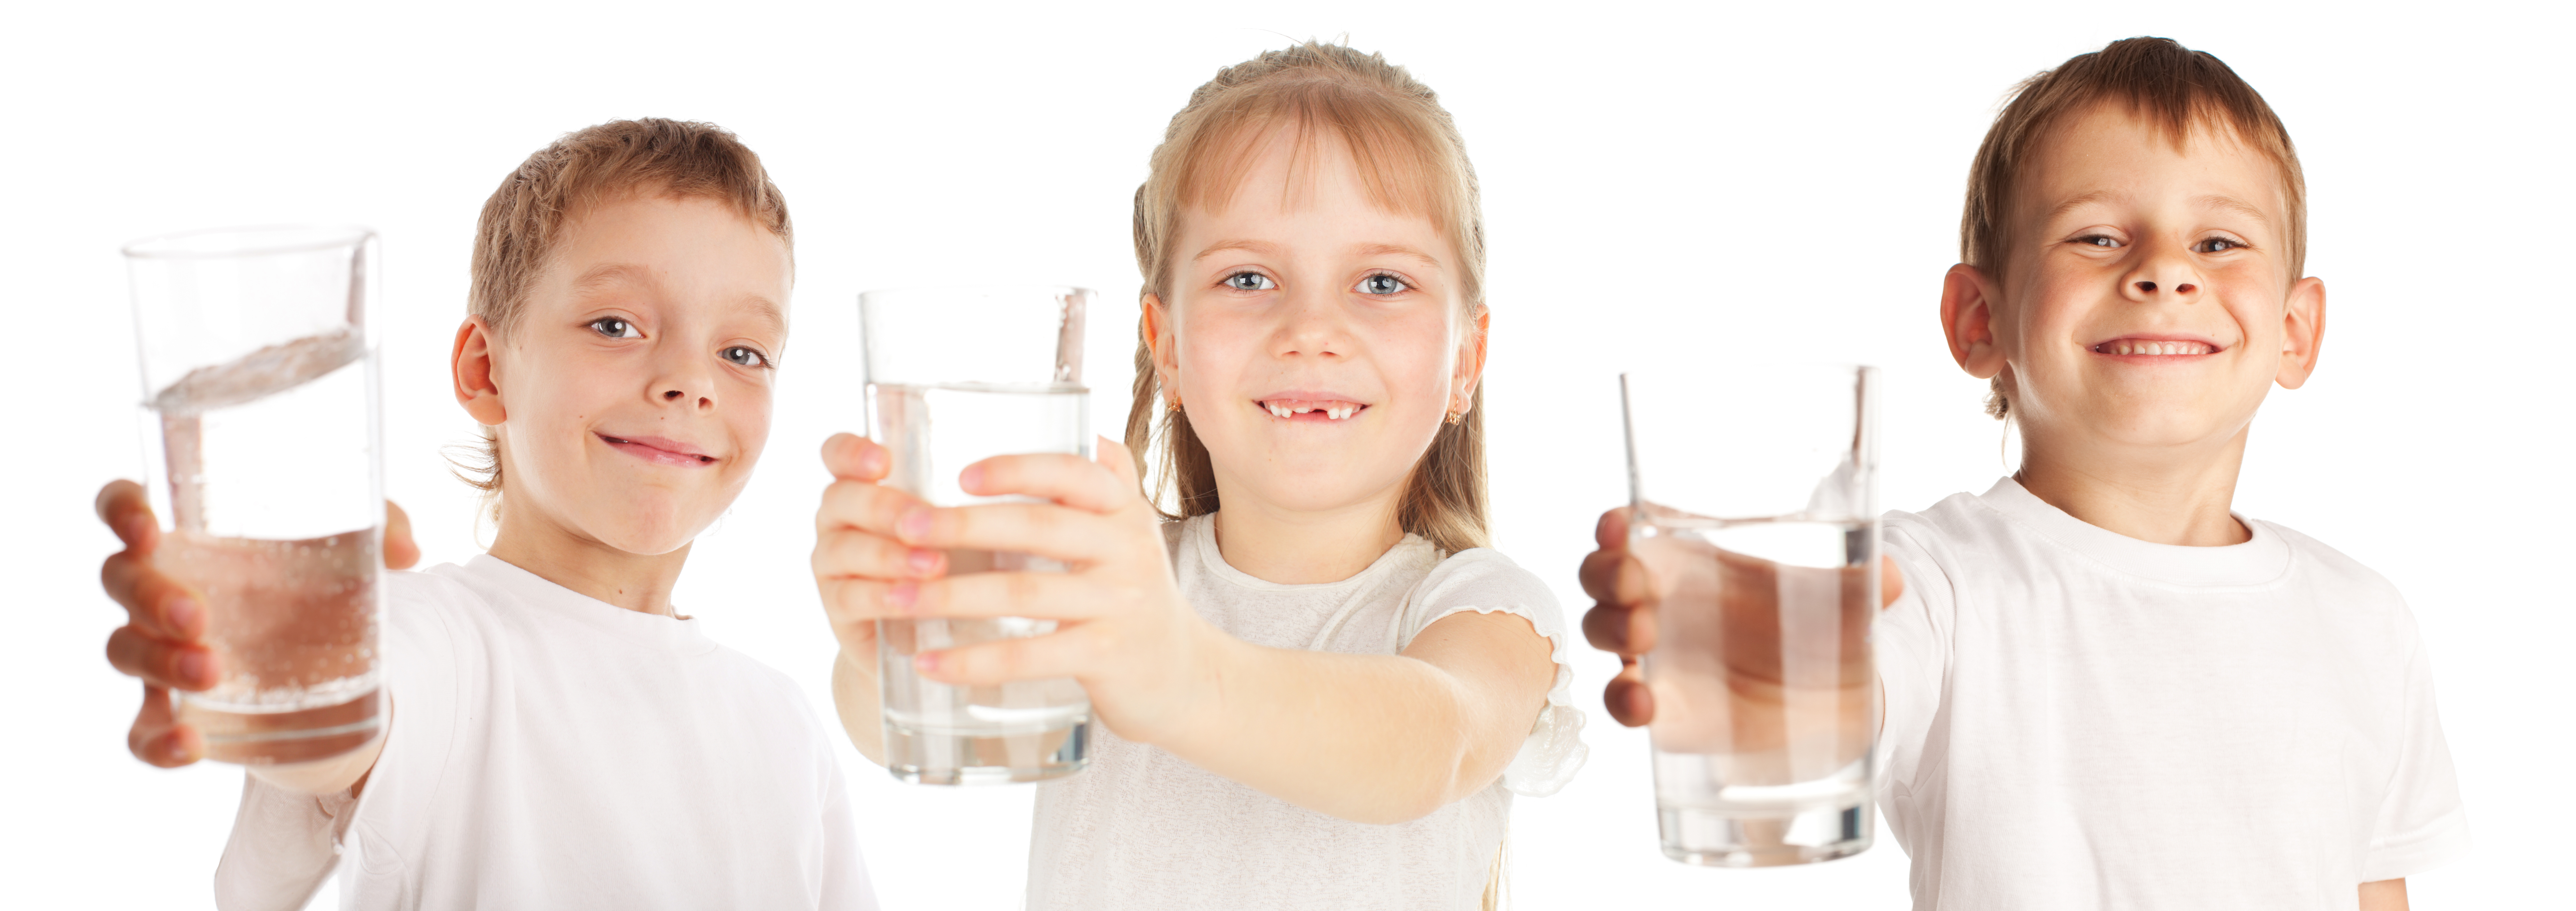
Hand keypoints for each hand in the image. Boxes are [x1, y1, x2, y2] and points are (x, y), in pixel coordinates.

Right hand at [98, 480, 418, 766]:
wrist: (321, 652)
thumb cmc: (311, 576)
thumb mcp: (349, 540)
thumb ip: (380, 526)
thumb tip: (408, 552)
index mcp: (188, 533)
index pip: (124, 505)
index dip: (123, 511)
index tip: (148, 529)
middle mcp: (158, 587)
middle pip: (122, 581)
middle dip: (151, 598)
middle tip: (199, 617)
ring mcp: (158, 648)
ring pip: (125, 650)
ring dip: (160, 662)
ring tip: (212, 672)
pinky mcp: (172, 707)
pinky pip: (142, 729)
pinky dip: (157, 741)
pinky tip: (190, 746)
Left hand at [810, 433, 1215, 746]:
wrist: (1184, 675)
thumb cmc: (1133, 593)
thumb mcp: (1131, 530)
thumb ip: (1107, 481)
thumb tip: (1083, 425)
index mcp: (1125, 510)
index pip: (1073, 472)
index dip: (1016, 469)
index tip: (960, 474)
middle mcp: (1129, 550)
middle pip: (1040, 528)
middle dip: (965, 526)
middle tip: (904, 527)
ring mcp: (1119, 605)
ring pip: (1025, 593)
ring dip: (953, 596)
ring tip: (897, 599)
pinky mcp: (1107, 658)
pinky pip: (1029, 656)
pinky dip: (973, 660)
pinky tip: (928, 663)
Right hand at [1577, 506, 1903, 727]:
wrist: (1822, 700)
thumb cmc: (1810, 632)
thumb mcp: (1840, 606)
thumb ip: (1862, 589)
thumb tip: (1894, 577)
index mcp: (1687, 562)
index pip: (1630, 533)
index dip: (1612, 527)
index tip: (1619, 523)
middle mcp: (1658, 603)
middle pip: (1602, 578)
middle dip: (1605, 576)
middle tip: (1636, 587)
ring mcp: (1652, 656)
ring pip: (1601, 633)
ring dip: (1610, 631)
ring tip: (1642, 641)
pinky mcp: (1661, 706)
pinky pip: (1622, 700)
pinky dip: (1622, 699)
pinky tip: (1641, 700)